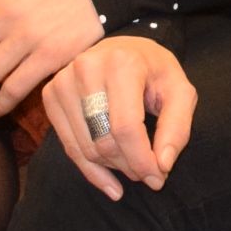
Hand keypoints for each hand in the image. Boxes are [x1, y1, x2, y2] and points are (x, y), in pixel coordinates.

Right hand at [40, 35, 196, 198]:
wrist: (122, 49)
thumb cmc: (154, 71)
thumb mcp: (179, 91)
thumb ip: (177, 127)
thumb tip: (162, 165)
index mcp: (122, 64)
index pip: (126, 127)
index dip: (142, 160)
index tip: (157, 178)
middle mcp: (86, 69)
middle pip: (104, 140)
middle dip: (130, 165)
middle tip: (148, 173)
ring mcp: (63, 82)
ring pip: (86, 147)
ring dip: (112, 167)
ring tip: (132, 167)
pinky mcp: (50, 95)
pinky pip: (68, 146)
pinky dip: (90, 169)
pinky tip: (109, 181)